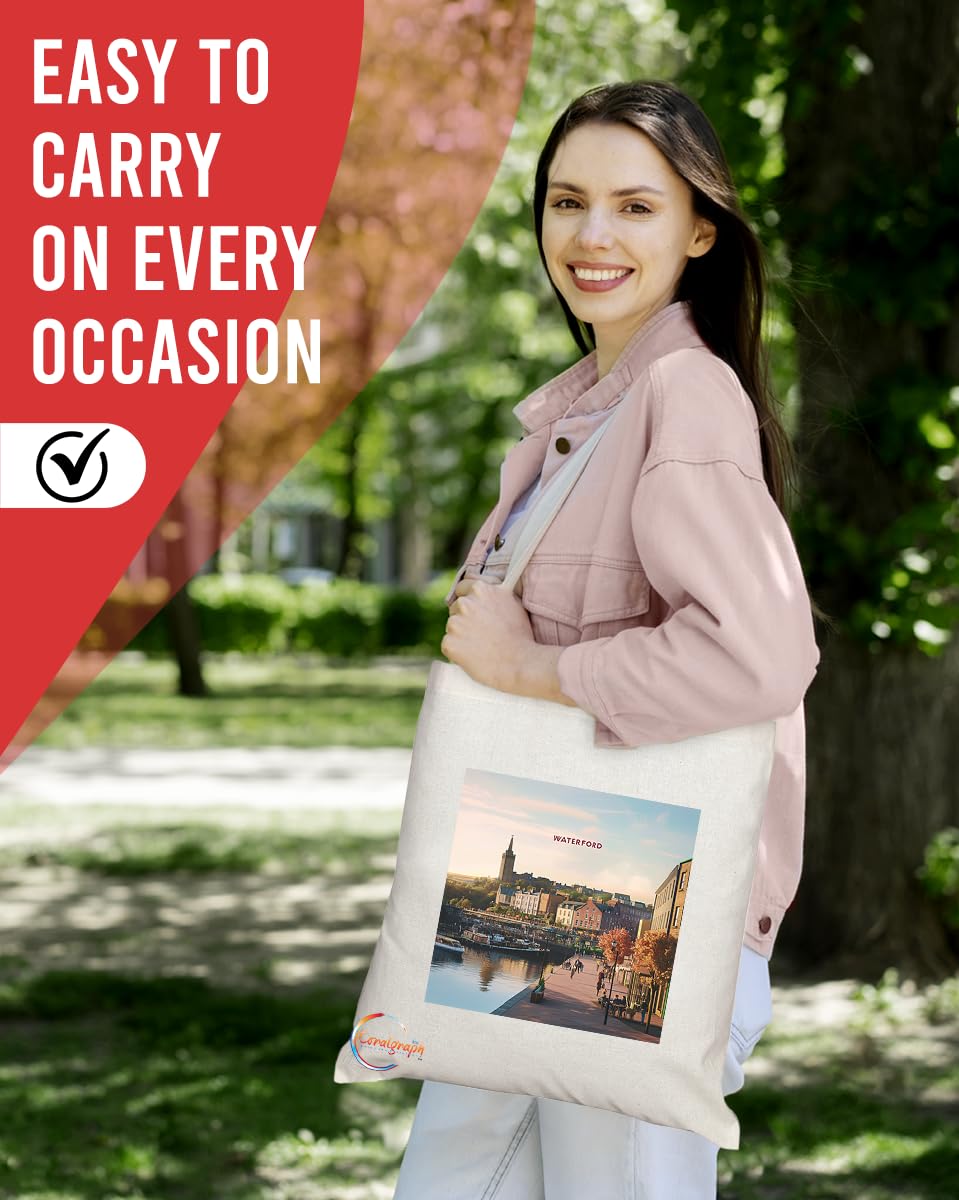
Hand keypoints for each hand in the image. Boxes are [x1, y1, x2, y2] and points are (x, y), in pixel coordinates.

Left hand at [441, 578, 577, 706]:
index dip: (468, 599)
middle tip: (480, 632)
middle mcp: (465, 603)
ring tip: (480, 646)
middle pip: (455, 608)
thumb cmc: (521, 635)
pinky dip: (457, 651)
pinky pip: (448, 645)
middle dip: (464, 618)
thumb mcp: (513, 603)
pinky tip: (473, 656)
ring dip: (460, 635)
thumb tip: (489, 587)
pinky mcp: (449, 643)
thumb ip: (496, 592)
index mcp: (480, 589)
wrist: (520, 663)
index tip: (472, 609)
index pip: (462, 588)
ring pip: (452, 627)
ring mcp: (454, 623)